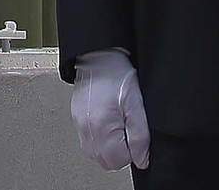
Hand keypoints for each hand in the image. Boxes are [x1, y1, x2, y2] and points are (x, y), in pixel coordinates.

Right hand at [72, 49, 150, 170]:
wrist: (99, 57)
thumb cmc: (117, 74)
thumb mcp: (137, 103)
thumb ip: (140, 135)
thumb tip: (141, 160)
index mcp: (101, 125)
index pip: (119, 161)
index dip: (132, 149)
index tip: (133, 131)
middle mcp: (86, 130)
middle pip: (107, 162)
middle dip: (120, 151)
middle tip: (126, 126)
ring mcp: (79, 127)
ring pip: (97, 156)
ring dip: (110, 147)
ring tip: (116, 123)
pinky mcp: (77, 122)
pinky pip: (90, 145)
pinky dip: (100, 140)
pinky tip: (107, 122)